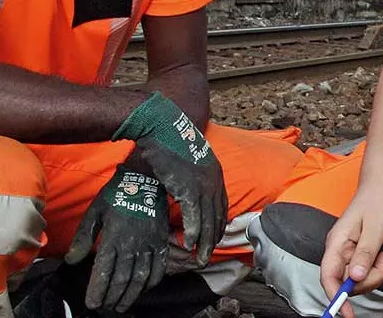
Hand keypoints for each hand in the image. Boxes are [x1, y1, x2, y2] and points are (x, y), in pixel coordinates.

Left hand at [65, 157, 168, 312]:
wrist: (146, 178)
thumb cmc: (116, 195)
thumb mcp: (94, 212)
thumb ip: (83, 237)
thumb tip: (71, 260)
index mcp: (113, 237)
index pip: (103, 271)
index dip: (97, 290)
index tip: (92, 303)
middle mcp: (132, 244)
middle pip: (122, 279)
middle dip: (112, 297)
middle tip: (106, 307)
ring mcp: (149, 244)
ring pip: (140, 277)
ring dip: (130, 295)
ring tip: (121, 305)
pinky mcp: (161, 241)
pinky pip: (159, 267)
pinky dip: (152, 282)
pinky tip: (143, 289)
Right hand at [113, 92, 226, 264]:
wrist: (161, 123)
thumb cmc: (166, 141)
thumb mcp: (183, 163)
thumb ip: (185, 179)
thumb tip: (179, 191)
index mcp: (214, 172)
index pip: (221, 205)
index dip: (218, 224)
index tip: (213, 239)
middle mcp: (214, 178)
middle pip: (218, 215)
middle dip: (214, 238)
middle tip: (207, 257)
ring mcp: (203, 182)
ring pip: (209, 219)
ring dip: (205, 241)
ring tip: (200, 258)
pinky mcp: (189, 184)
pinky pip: (195, 214)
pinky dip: (193, 230)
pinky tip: (190, 243)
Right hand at [321, 184, 382, 295]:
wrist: (381, 187)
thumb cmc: (377, 202)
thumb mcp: (375, 228)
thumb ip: (365, 253)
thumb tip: (355, 277)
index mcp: (336, 243)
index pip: (328, 276)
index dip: (335, 296)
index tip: (346, 312)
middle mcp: (338, 250)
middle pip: (345, 282)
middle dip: (366, 281)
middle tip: (382, 263)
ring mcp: (347, 253)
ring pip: (357, 280)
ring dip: (374, 274)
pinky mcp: (356, 255)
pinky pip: (364, 272)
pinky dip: (376, 269)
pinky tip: (381, 254)